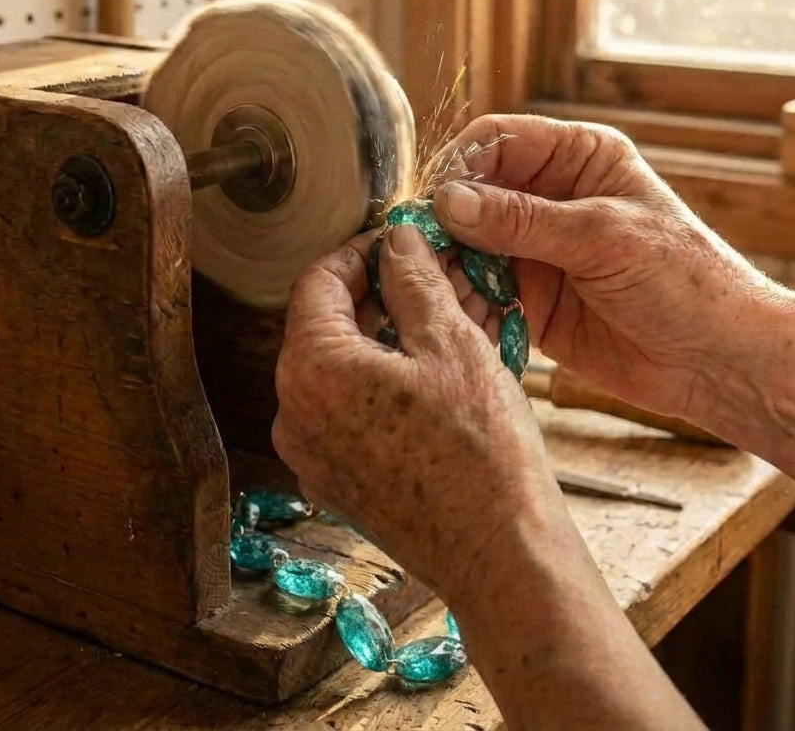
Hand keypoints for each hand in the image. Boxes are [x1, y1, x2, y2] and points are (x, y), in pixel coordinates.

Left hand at [272, 225, 562, 598]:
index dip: (360, 251)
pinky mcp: (337, 481)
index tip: (397, 242)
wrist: (500, 554)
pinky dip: (383, 383)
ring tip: (441, 322)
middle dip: (379, 295)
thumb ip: (413, 280)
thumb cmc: (480, 450)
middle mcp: (293, 414)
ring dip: (386, 338)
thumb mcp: (451, 343)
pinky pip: (349, 411)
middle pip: (326, 326)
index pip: (317, 281)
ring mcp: (311, 454)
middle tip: (429, 278)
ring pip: (341, 370)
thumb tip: (396, 240)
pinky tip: (433, 374)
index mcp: (312, 370)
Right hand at [428, 114, 772, 421]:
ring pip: (468, 247)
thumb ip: (522, 219)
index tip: (435, 202)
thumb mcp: (603, 238)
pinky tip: (462, 321)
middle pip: (472, 195)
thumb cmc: (684, 280)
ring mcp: (536, 250)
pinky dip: (465, 305)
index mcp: (577, 158)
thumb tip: (447, 201)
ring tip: (438, 294)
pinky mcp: (530, 299)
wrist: (718, 360)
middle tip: (423, 255)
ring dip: (450, 268)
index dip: (459, 165)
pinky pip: (480, 293)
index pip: (497, 141)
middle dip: (446, 224)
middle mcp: (550, 198)